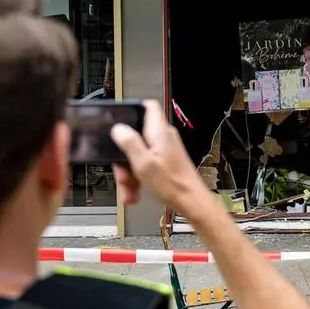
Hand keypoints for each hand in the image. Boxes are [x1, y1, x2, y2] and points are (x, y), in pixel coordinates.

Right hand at [111, 100, 213, 217]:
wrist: (191, 202)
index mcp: (159, 132)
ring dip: (129, 172)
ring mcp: (164, 150)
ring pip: (138, 154)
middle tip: (122, 171)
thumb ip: (130, 143)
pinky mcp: (165, 162)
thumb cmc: (173, 185)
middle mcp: (163, 138)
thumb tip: (118, 128)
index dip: (132, 110)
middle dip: (124, 155)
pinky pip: (145, 165)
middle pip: (136, 136)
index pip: (148, 106)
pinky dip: (138, 177)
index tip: (119, 121)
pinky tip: (133, 192)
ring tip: (127, 188)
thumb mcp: (144, 163)